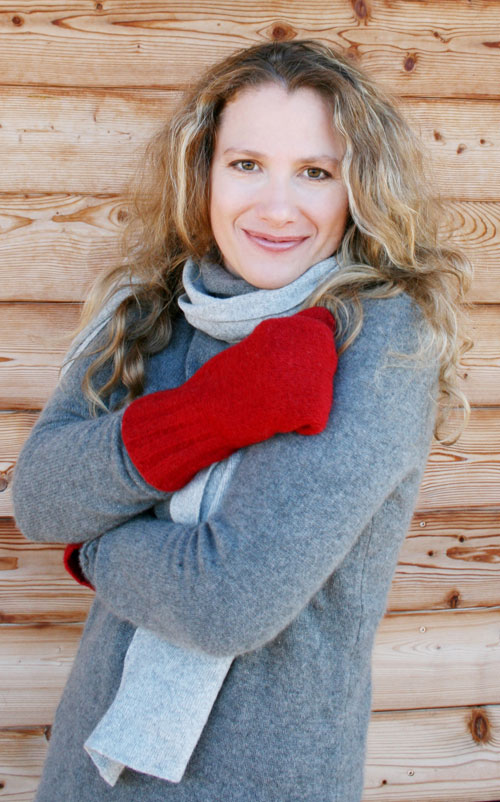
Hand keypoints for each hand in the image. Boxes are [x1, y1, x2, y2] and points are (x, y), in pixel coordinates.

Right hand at [121, 306, 336, 490]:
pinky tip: (274, 418)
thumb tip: (326, 322)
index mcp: (295, 324)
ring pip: (323, 393)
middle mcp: (310, 343)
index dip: (302, 347)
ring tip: (270, 400)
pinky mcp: (314, 406)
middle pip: (326, 362)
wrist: (205, 409)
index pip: (323, 325)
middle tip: (270, 384)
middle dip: (306, 376)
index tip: (278, 360)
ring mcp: (316, 375)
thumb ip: (291, 335)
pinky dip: (298, 427)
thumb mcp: (260, 342)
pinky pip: (316, 422)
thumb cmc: (225, 379)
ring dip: (301, 401)